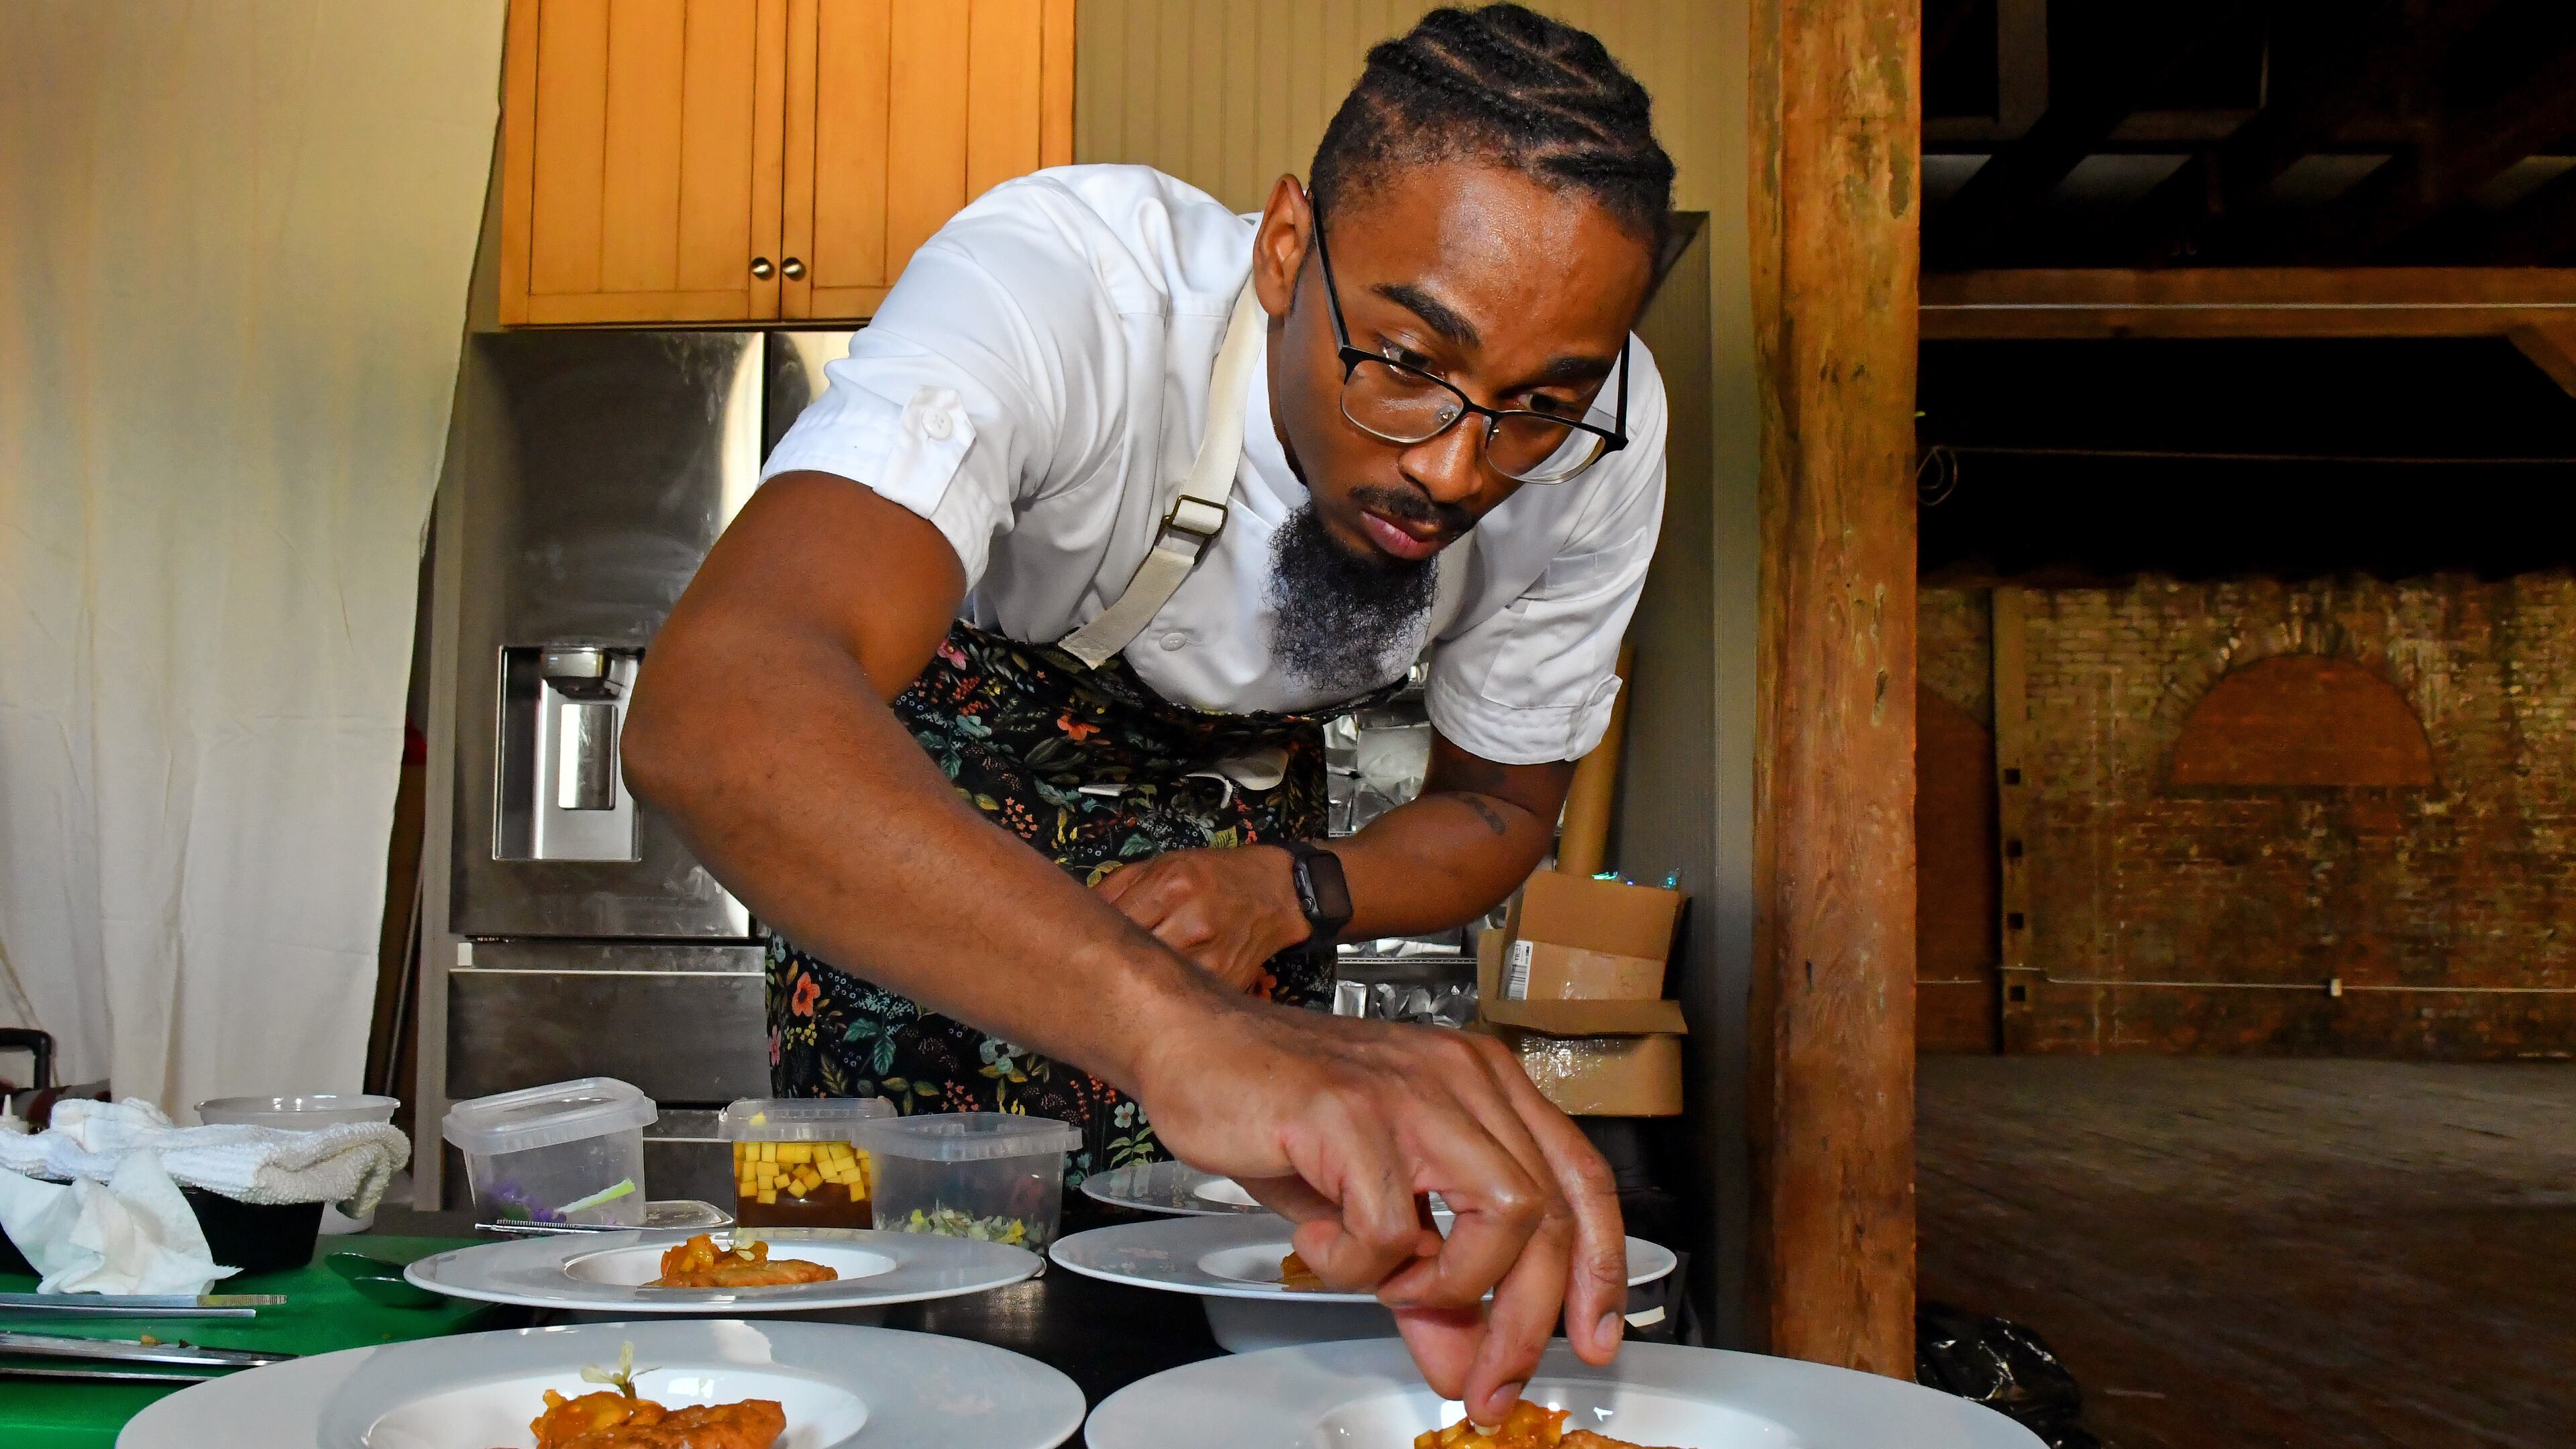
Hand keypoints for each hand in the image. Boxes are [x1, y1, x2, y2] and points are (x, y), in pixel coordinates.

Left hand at [1091, 846, 1311, 992]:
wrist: (1274, 891)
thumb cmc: (1213, 876)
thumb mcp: (1161, 864)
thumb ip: (1115, 886)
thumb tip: (1076, 915)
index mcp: (1172, 885)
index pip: (1113, 920)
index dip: (1090, 936)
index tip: (1075, 944)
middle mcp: (1193, 921)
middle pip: (1131, 955)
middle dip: (1109, 962)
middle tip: (1088, 969)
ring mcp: (1212, 956)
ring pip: (1154, 981)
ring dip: (1134, 983)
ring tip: (1122, 981)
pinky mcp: (1226, 981)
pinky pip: (1182, 994)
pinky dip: (1165, 993)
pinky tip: (1155, 989)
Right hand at [1131, 994, 1627, 1422]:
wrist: (1191, 1044)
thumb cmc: (1278, 1110)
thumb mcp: (1368, 1208)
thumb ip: (1427, 1285)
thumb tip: (1465, 1366)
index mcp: (1483, 1085)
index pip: (1582, 1178)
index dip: (1602, 1267)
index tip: (1595, 1337)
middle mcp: (1463, 1077)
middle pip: (1551, 1214)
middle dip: (1525, 1318)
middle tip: (1488, 1379)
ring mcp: (1414, 1089)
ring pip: (1504, 1214)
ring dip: (1449, 1284)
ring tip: (1386, 1283)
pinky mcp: (1352, 1110)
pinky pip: (1390, 1226)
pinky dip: (1355, 1262)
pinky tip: (1317, 1237)